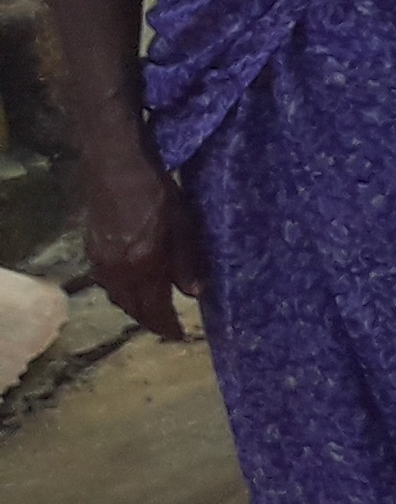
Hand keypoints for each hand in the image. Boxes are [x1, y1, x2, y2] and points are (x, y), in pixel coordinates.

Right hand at [84, 141, 202, 341]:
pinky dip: (122, 290)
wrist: (114, 167)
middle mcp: (117, 272)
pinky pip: (107, 281)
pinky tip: (133, 284)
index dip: (166, 326)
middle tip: (166, 326)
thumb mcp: (183, 224)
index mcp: (143, 267)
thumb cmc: (156, 192)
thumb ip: (188, 261)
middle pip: (132, 307)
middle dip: (150, 320)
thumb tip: (196, 293)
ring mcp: (101, 261)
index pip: (155, 309)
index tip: (178, 336)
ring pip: (117, 296)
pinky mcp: (92, 249)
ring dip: (135, 307)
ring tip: (152, 309)